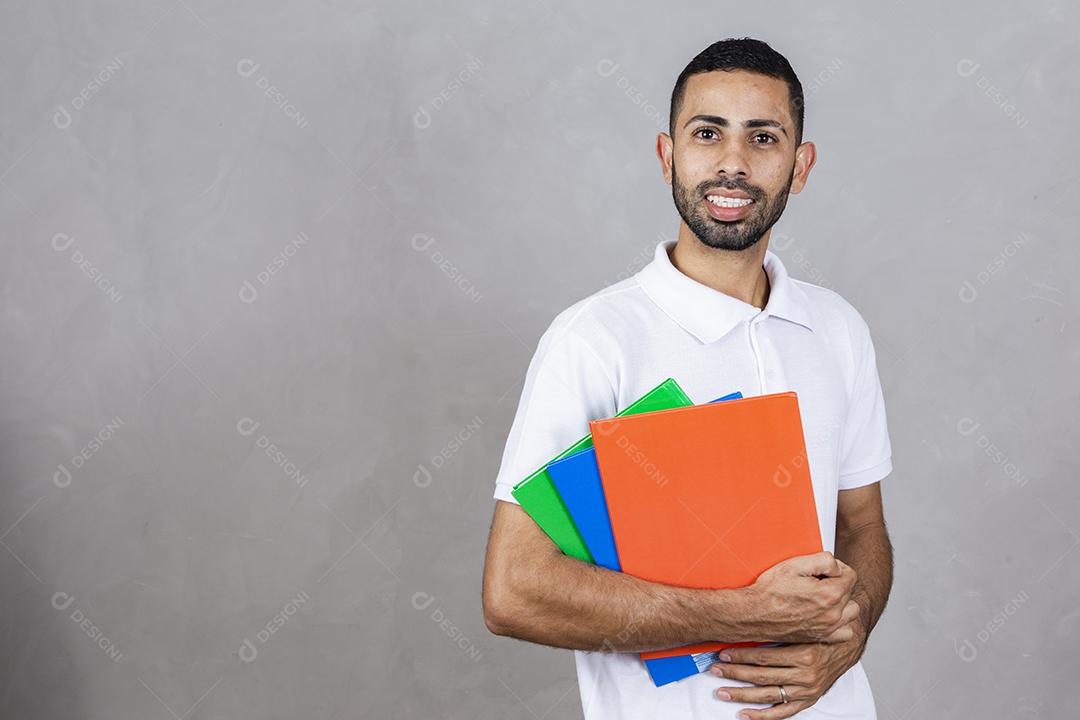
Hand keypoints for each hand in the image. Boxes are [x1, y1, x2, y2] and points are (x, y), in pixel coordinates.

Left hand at [709, 619, 867, 718]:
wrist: (847, 645)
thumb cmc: (821, 632)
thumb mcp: (803, 623)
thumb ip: (780, 624)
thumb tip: (748, 618)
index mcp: (804, 653)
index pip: (764, 657)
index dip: (740, 655)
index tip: (722, 652)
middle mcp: (806, 675)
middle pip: (762, 676)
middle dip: (735, 673)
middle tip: (716, 670)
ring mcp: (806, 690)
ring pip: (768, 695)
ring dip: (742, 694)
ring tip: (722, 692)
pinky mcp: (807, 700)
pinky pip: (782, 712)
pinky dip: (762, 716)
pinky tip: (744, 714)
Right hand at [744, 551, 859, 642]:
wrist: (754, 614)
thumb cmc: (770, 592)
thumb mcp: (794, 565)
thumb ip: (823, 560)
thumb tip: (836, 566)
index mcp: (830, 594)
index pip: (851, 575)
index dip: (837, 568)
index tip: (823, 569)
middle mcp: (833, 614)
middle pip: (850, 592)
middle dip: (837, 583)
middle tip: (817, 582)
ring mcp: (828, 628)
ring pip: (851, 612)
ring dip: (842, 603)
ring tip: (823, 597)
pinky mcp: (821, 637)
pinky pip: (845, 631)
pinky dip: (840, 623)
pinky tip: (826, 615)